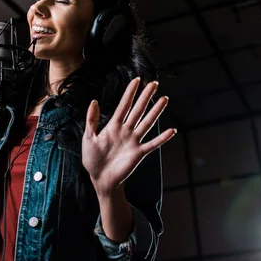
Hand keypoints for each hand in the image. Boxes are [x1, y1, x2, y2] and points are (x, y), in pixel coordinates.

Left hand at [82, 77, 175, 196]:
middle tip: (154, 83)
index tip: (137, 80)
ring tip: (164, 99)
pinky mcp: (139, 153)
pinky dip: (162, 138)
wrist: (100, 180)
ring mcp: (133, 141)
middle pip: (138, 110)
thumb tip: (94, 101)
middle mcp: (126, 131)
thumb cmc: (92, 159)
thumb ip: (91, 120)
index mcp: (113, 126)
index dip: (130, 93)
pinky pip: (152, 144)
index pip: (123, 105)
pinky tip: (171, 130)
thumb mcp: (88, 138)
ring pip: (147, 123)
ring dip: (156, 111)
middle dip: (145, 97)